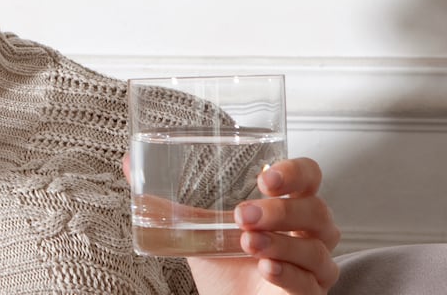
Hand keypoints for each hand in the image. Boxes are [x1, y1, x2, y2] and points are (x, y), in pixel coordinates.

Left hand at [187, 157, 340, 294]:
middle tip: (243, 215)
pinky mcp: (310, 294)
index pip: (308, 177)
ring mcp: (313, 266)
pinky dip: (289, 273)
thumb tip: (130, 164)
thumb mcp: (196, 229)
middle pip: (316, 211)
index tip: (264, 179)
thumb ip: (172, 200)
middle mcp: (309, 233)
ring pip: (315, 249)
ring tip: (247, 242)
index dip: (295, 173)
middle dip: (280, 211)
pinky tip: (267, 268)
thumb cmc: (223, 266)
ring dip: (281, 243)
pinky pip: (310, 283)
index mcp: (288, 206)